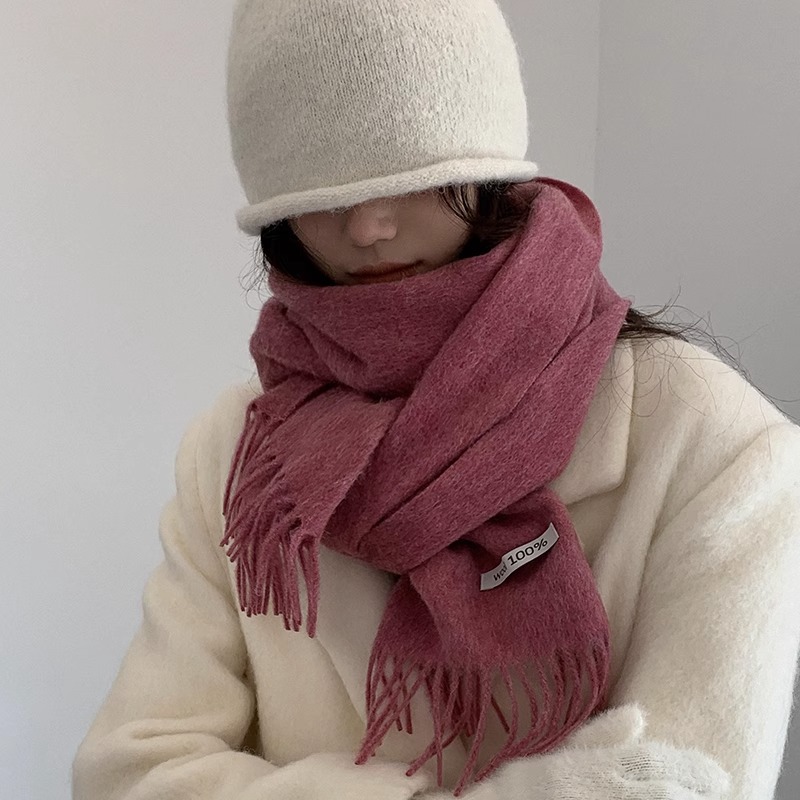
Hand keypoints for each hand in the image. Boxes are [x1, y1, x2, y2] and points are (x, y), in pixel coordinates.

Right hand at [452, 705, 730, 799]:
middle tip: (717, 788)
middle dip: (693, 791)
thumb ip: (597, 737)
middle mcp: (593, 795)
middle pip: (660, 794)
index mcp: (584, 770)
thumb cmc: (513, 790)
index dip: (689, 767)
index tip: (718, 773)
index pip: (649, 762)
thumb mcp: (551, 757)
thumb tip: (640, 716)